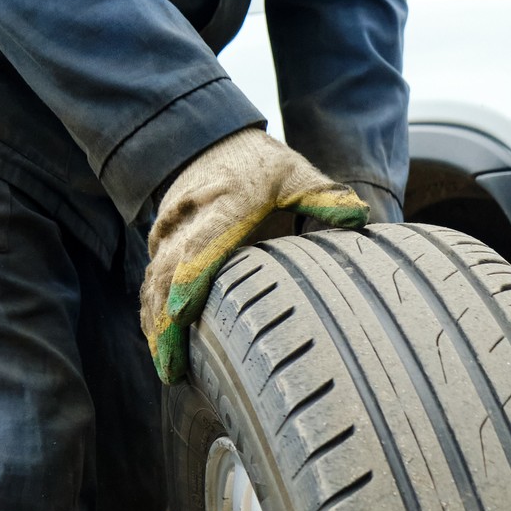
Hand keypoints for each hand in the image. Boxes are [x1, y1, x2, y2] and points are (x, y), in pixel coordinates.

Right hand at [141, 128, 368, 383]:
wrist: (211, 141)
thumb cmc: (263, 166)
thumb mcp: (297, 173)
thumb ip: (324, 196)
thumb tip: (358, 216)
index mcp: (226, 204)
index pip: (202, 245)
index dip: (189, 280)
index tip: (182, 314)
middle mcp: (189, 220)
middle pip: (168, 275)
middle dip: (166, 323)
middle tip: (173, 369)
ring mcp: (170, 233)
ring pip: (155, 283)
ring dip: (156, 326)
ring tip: (168, 370)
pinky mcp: (162, 245)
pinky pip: (152, 283)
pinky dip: (153, 314)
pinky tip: (161, 347)